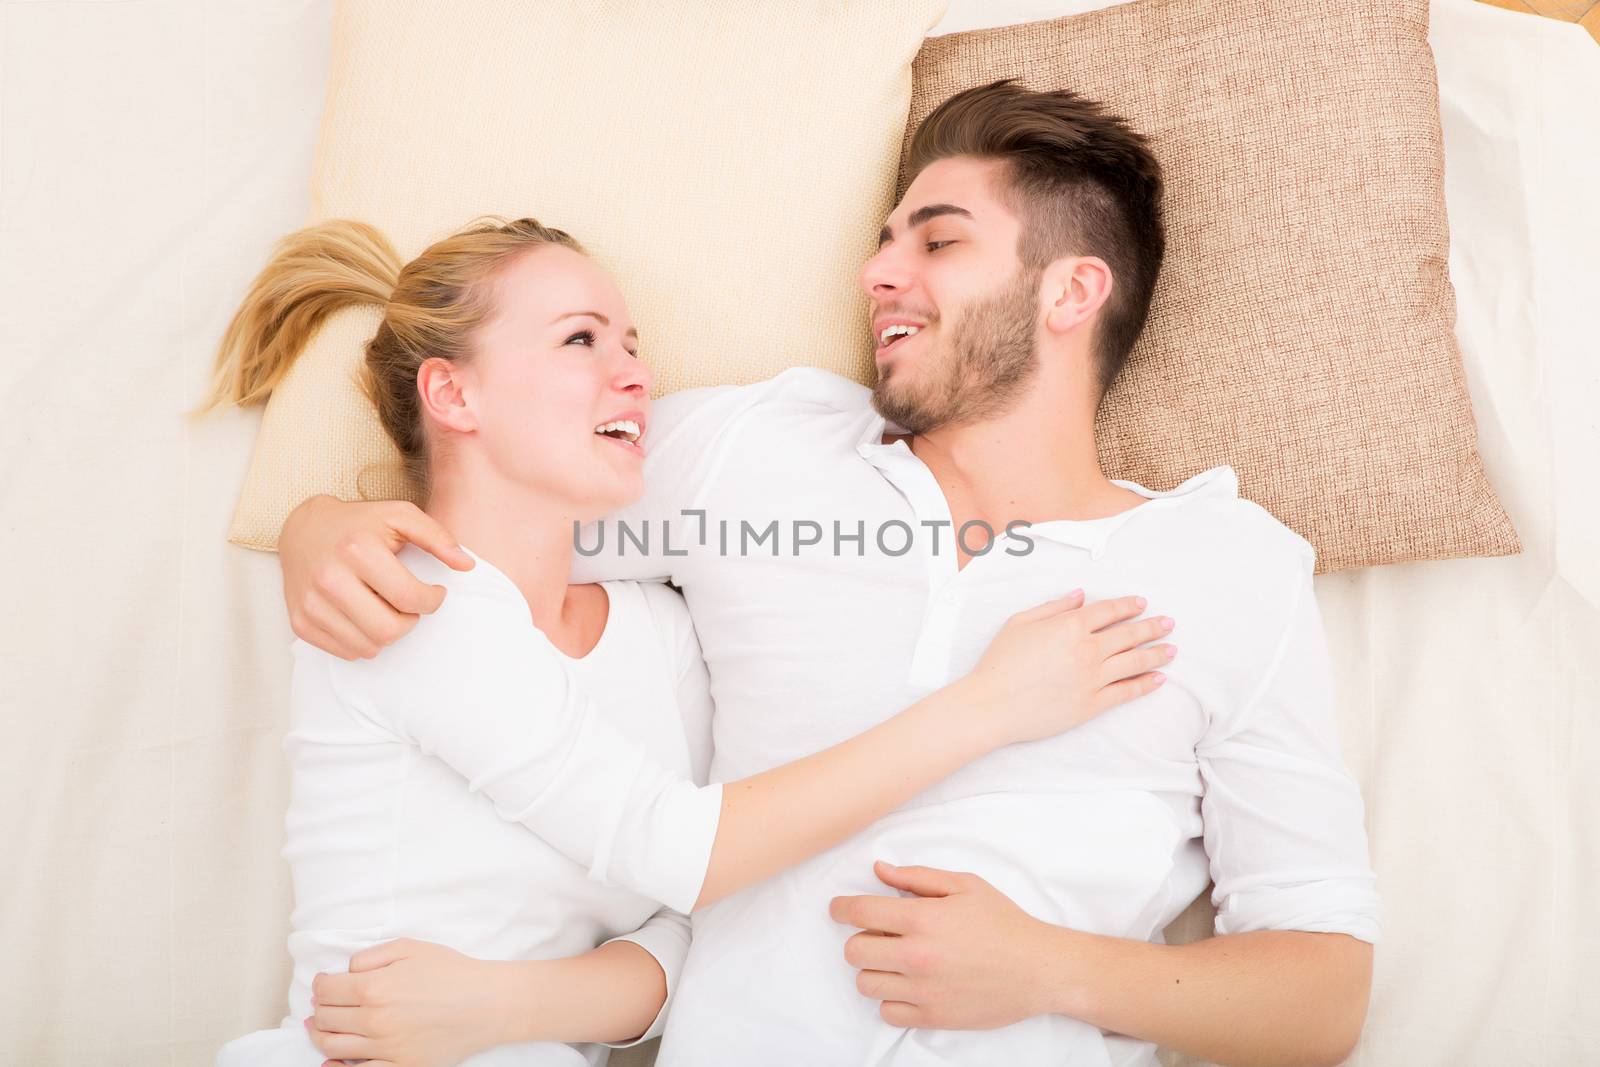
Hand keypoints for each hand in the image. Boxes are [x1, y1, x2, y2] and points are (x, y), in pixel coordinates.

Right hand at [281, 495, 473, 659]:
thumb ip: (437, 537)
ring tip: (387, 608)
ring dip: (388, 633)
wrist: (303, 529)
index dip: (433, 601)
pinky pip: (347, 652)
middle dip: (411, 622)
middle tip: (411, 605)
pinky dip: (364, 641)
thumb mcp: (400, 516)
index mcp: (357, 549)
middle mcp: (329, 578)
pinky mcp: (300, 622)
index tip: (435, 593)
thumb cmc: (359, 523)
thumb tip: (467, 566)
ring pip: (369, 647)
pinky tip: (365, 615)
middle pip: (389, 630)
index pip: (409, 597)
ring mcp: (311, 603)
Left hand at [305, 939, 512, 1066]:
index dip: (320, 984)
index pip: (326, 990)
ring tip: (320, 1027)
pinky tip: (332, 1062)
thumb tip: (346, 971)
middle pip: (325, 1018)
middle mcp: (374, 1021)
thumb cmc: (453, 972)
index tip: (324, 983)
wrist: (487, 1003)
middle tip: (323, 1003)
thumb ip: (371, 956)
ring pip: (333, 1047)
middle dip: (320, 1008)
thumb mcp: (411, 948)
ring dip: (320, 1035)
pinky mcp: (401, 1066)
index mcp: (374, 988)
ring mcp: (386, 1048)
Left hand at [829, 860, 1073, 1029]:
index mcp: (923, 918)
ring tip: (897, 960)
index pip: (859, 911)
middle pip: (854, 951)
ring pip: (865, 983)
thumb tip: (878, 870)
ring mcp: (923, 991)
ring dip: (875, 969)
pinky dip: (891, 999)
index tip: (838, 909)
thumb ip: (916, 877)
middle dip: (860, 938)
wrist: (1039, 969)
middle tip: (879, 934)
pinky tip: (910, 985)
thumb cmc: (1003, 922)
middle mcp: (917, 956)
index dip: (841, 908)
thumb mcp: (965, 885)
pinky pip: (887, 1012)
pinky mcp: (933, 1017)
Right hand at [968, 591, 1173, 745]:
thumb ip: (1053, 607)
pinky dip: (1145, 684)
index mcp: (1069, 626)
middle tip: (1169, 623)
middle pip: (1129, 635)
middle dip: (1152, 627)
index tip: (1142, 603)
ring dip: (1156, 654)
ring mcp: (1092, 678)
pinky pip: (1126, 692)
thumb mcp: (1020, 623)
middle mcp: (1087, 650)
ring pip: (1134, 662)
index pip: (1108, 611)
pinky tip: (1158, 678)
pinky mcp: (1092, 704)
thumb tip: (1080, 595)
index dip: (1127, 605)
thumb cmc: (1000, 663)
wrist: (992, 705)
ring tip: (1172, 649)